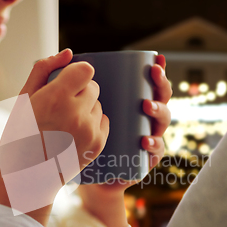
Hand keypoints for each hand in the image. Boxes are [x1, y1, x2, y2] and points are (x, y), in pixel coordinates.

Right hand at [0, 49, 109, 226]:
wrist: (26, 178)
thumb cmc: (19, 136)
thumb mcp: (24, 99)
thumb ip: (44, 69)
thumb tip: (68, 52)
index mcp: (56, 98)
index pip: (86, 70)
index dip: (76, 74)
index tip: (66, 83)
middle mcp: (76, 114)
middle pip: (94, 87)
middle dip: (80, 92)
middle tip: (61, 108)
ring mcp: (89, 131)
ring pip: (99, 105)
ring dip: (86, 109)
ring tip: (65, 125)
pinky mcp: (98, 145)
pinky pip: (103, 122)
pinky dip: (92, 124)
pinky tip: (74, 134)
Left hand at [78, 55, 171, 226]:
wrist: (81, 174)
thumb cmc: (74, 135)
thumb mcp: (67, 105)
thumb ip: (64, 79)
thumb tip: (68, 53)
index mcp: (130, 105)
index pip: (148, 84)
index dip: (158, 71)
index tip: (156, 60)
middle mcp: (142, 120)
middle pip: (161, 99)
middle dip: (161, 85)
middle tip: (154, 74)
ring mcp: (145, 139)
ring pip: (162, 123)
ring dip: (158, 112)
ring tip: (147, 106)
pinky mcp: (143, 161)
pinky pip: (155, 153)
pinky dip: (153, 146)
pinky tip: (145, 141)